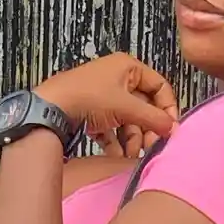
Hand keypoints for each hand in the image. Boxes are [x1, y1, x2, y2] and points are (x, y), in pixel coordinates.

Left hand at [38, 52, 178, 159]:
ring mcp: (103, 96)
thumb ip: (153, 118)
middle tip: (150, 146)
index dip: (167, 108)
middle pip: (143, 107)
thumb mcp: (126, 107)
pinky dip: (115, 142)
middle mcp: (116, 79)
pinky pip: (111, 128)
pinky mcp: (91, 112)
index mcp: (128, 67)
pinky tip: (116, 155)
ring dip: (131, 139)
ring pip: (127, 120)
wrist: (50, 109)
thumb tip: (173, 129)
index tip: (169, 129)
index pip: (159, 86)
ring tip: (130, 154)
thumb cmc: (87, 98)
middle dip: (147, 129)